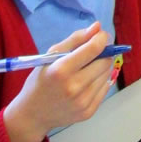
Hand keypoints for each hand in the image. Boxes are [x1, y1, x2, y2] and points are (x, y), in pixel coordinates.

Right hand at [2, 23, 112, 141]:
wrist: (32, 115)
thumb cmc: (41, 80)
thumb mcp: (52, 55)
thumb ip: (76, 38)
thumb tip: (97, 26)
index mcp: (61, 70)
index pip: (94, 48)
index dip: (101, 38)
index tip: (100, 36)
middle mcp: (74, 87)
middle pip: (105, 61)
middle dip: (103, 53)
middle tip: (94, 53)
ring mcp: (82, 102)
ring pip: (107, 74)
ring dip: (102, 66)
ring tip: (88, 68)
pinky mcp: (88, 112)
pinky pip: (105, 89)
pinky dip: (100, 81)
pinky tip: (88, 82)